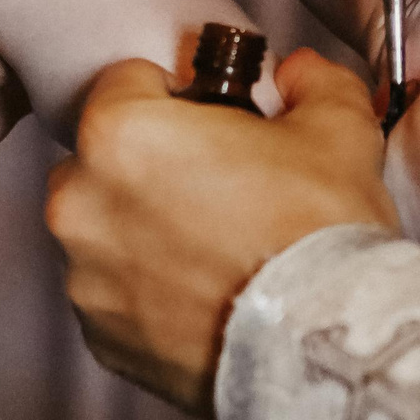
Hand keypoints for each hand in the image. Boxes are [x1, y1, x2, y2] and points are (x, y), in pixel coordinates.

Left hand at [48, 50, 396, 414]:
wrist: (322, 345)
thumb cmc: (320, 230)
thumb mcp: (338, 127)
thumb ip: (312, 81)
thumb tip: (299, 75)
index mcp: (121, 134)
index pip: (127, 82)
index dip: (178, 94)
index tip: (210, 119)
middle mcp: (81, 203)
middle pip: (103, 159)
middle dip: (150, 166)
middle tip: (219, 186)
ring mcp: (85, 278)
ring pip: (105, 231)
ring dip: (144, 231)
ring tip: (217, 249)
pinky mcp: (101, 337)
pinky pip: (116, 295)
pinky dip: (150, 292)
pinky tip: (208, 296)